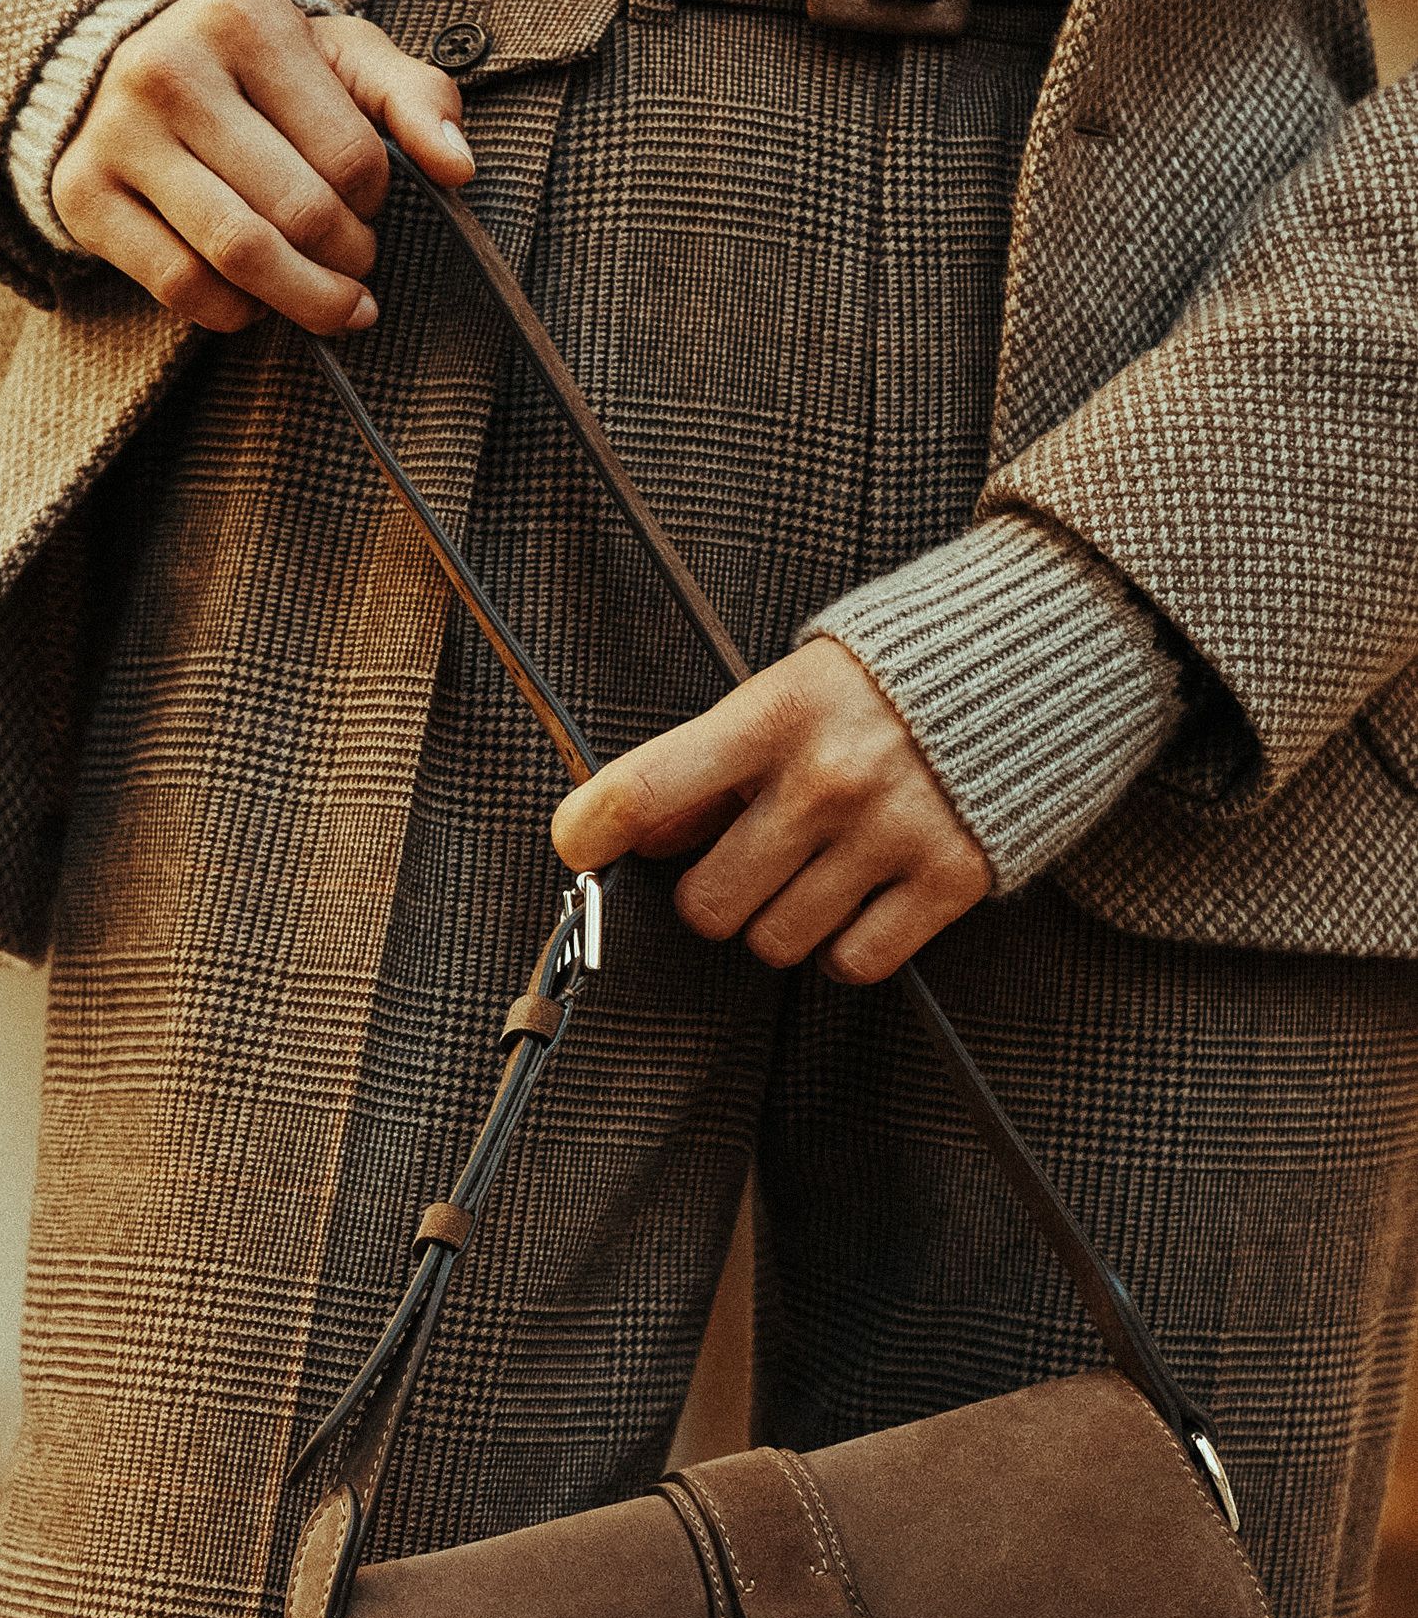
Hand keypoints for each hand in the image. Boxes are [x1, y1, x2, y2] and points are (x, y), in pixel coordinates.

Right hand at [51, 0, 475, 334]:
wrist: (139, 72)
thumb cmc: (264, 76)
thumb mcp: (346, 63)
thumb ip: (416, 102)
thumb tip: (457, 167)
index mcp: (245, 20)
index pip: (351, 157)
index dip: (375, 203)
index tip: (366, 202)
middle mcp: (168, 68)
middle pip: (300, 214)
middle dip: (349, 261)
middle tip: (358, 266)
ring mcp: (117, 134)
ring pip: (239, 258)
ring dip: (305, 300)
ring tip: (332, 302)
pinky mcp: (85, 196)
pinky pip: (185, 290)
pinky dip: (237, 313)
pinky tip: (255, 297)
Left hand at [551, 638, 990, 983]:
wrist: (1039, 655)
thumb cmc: (893, 677)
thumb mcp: (793, 685)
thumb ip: (715, 759)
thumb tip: (629, 833)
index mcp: (776, 712)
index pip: (649, 787)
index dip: (593, 828)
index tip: (578, 845)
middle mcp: (828, 777)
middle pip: (708, 904)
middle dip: (712, 897)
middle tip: (742, 865)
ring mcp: (891, 832)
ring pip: (776, 943)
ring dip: (779, 925)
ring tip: (811, 875)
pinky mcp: (950, 877)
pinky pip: (853, 962)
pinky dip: (843, 948)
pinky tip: (857, 902)